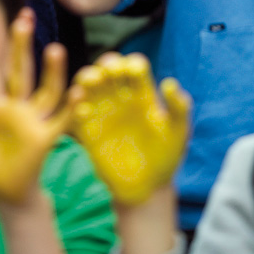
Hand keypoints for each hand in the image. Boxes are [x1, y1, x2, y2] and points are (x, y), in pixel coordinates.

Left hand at [0, 20, 72, 204]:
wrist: (5, 194)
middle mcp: (16, 109)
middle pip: (20, 72)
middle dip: (21, 47)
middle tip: (24, 19)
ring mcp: (33, 122)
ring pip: (45, 91)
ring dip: (52, 72)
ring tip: (56, 49)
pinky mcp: (45, 139)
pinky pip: (61, 121)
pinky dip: (71, 108)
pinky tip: (78, 91)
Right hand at [70, 54, 190, 205]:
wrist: (146, 189)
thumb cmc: (165, 158)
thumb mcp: (178, 133)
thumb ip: (178, 108)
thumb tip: (170, 82)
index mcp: (142, 93)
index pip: (134, 67)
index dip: (132, 64)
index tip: (134, 72)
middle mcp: (119, 97)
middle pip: (108, 69)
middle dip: (108, 64)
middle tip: (110, 71)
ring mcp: (101, 112)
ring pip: (88, 85)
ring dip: (87, 77)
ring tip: (91, 80)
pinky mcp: (87, 130)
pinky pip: (75, 112)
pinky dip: (75, 105)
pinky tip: (82, 108)